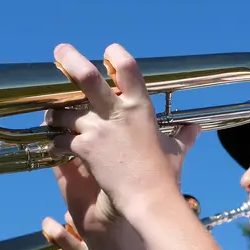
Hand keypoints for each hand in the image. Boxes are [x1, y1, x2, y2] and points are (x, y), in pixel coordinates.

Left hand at [46, 43, 199, 223]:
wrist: (148, 199)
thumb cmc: (164, 176)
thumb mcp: (175, 152)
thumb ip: (184, 137)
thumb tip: (195, 129)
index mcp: (140, 106)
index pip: (127, 67)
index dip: (115, 55)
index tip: (108, 52)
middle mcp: (116, 112)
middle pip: (86, 76)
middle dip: (71, 59)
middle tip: (60, 50)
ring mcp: (97, 129)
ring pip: (64, 111)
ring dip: (56, 114)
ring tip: (53, 117)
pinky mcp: (83, 147)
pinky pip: (61, 139)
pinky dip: (56, 142)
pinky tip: (56, 146)